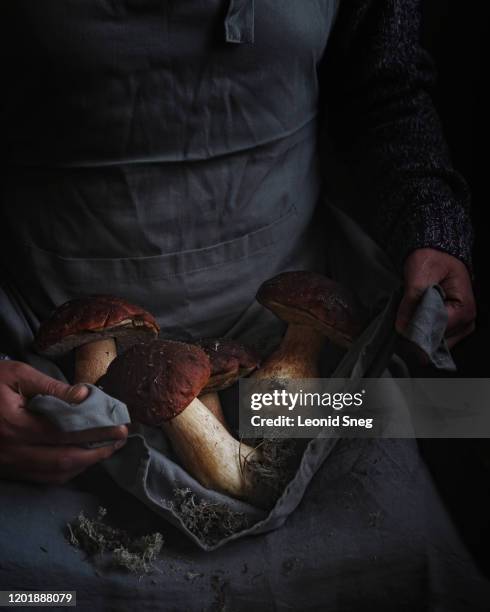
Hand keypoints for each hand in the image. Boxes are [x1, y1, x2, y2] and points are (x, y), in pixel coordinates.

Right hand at [0, 361, 127, 484]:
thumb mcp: (17, 375)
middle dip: (97, 453)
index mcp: (16, 425)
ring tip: (106, 450)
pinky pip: (41, 478)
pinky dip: (65, 471)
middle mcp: (13, 451)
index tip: (121, 427)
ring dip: (84, 465)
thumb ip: (52, 387)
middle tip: (120, 441)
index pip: (67, 433)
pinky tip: (80, 459)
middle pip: (65, 461)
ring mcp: (8, 465)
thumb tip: (84, 395)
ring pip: (54, 474)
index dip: (97, 432)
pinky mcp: (6, 470)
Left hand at [396, 248, 475, 348]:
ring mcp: (459, 326)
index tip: (400, 329)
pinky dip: (420, 331)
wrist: (436, 252)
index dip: (417, 332)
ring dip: (418, 333)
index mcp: (464, 309)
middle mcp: (466, 322)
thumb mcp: (419, 275)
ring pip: (434, 342)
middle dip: (417, 334)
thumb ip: (411, 301)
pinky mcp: (449, 326)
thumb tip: (402, 327)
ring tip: (406, 318)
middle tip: (400, 323)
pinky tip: (411, 321)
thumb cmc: (432, 259)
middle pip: (437, 341)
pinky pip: (433, 337)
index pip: (438, 332)